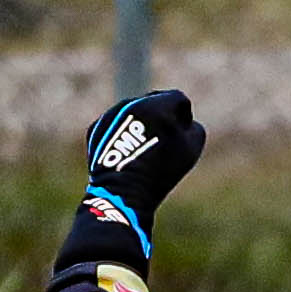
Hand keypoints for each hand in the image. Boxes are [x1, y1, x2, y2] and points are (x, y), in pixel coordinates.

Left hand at [82, 90, 205, 226]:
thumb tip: (186, 122)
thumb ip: (194, 129)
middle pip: (153, 103)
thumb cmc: (161, 171)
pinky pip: (115, 126)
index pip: (178, 100)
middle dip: (160, 119)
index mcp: (158, 104)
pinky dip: (122, 137)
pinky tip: (126, 156)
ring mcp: (111, 114)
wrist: (123, 191)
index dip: (183, 118)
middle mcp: (132, 103)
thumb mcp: (190, 150)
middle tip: (163, 144)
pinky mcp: (96, 128)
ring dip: (140, 127)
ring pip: (132, 114)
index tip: (180, 137)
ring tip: (143, 153)